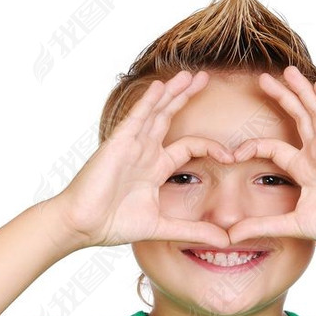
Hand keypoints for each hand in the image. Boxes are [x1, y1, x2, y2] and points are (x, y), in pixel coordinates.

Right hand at [56, 70, 236, 250]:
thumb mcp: (163, 228)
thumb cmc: (113, 224)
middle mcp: (144, 151)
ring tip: (190, 74)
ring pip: (155, 111)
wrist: (83, 225)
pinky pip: (136, 118)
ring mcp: (131, 145)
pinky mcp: (117, 144)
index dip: (211, 147)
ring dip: (172, 92)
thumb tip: (225, 241)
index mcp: (155, 167)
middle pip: (170, 116)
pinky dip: (148, 102)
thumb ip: (193, 230)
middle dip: (186, 96)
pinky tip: (160, 87)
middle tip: (205, 77)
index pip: (188, 146)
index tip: (232, 157)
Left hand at [225, 67, 315, 253]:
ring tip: (288, 71)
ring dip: (302, 91)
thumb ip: (262, 226)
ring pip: (315, 112)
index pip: (274, 148)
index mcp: (305, 169)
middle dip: (281, 97)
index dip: (253, 146)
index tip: (233, 154)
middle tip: (262, 79)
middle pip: (297, 118)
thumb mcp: (292, 225)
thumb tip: (231, 235)